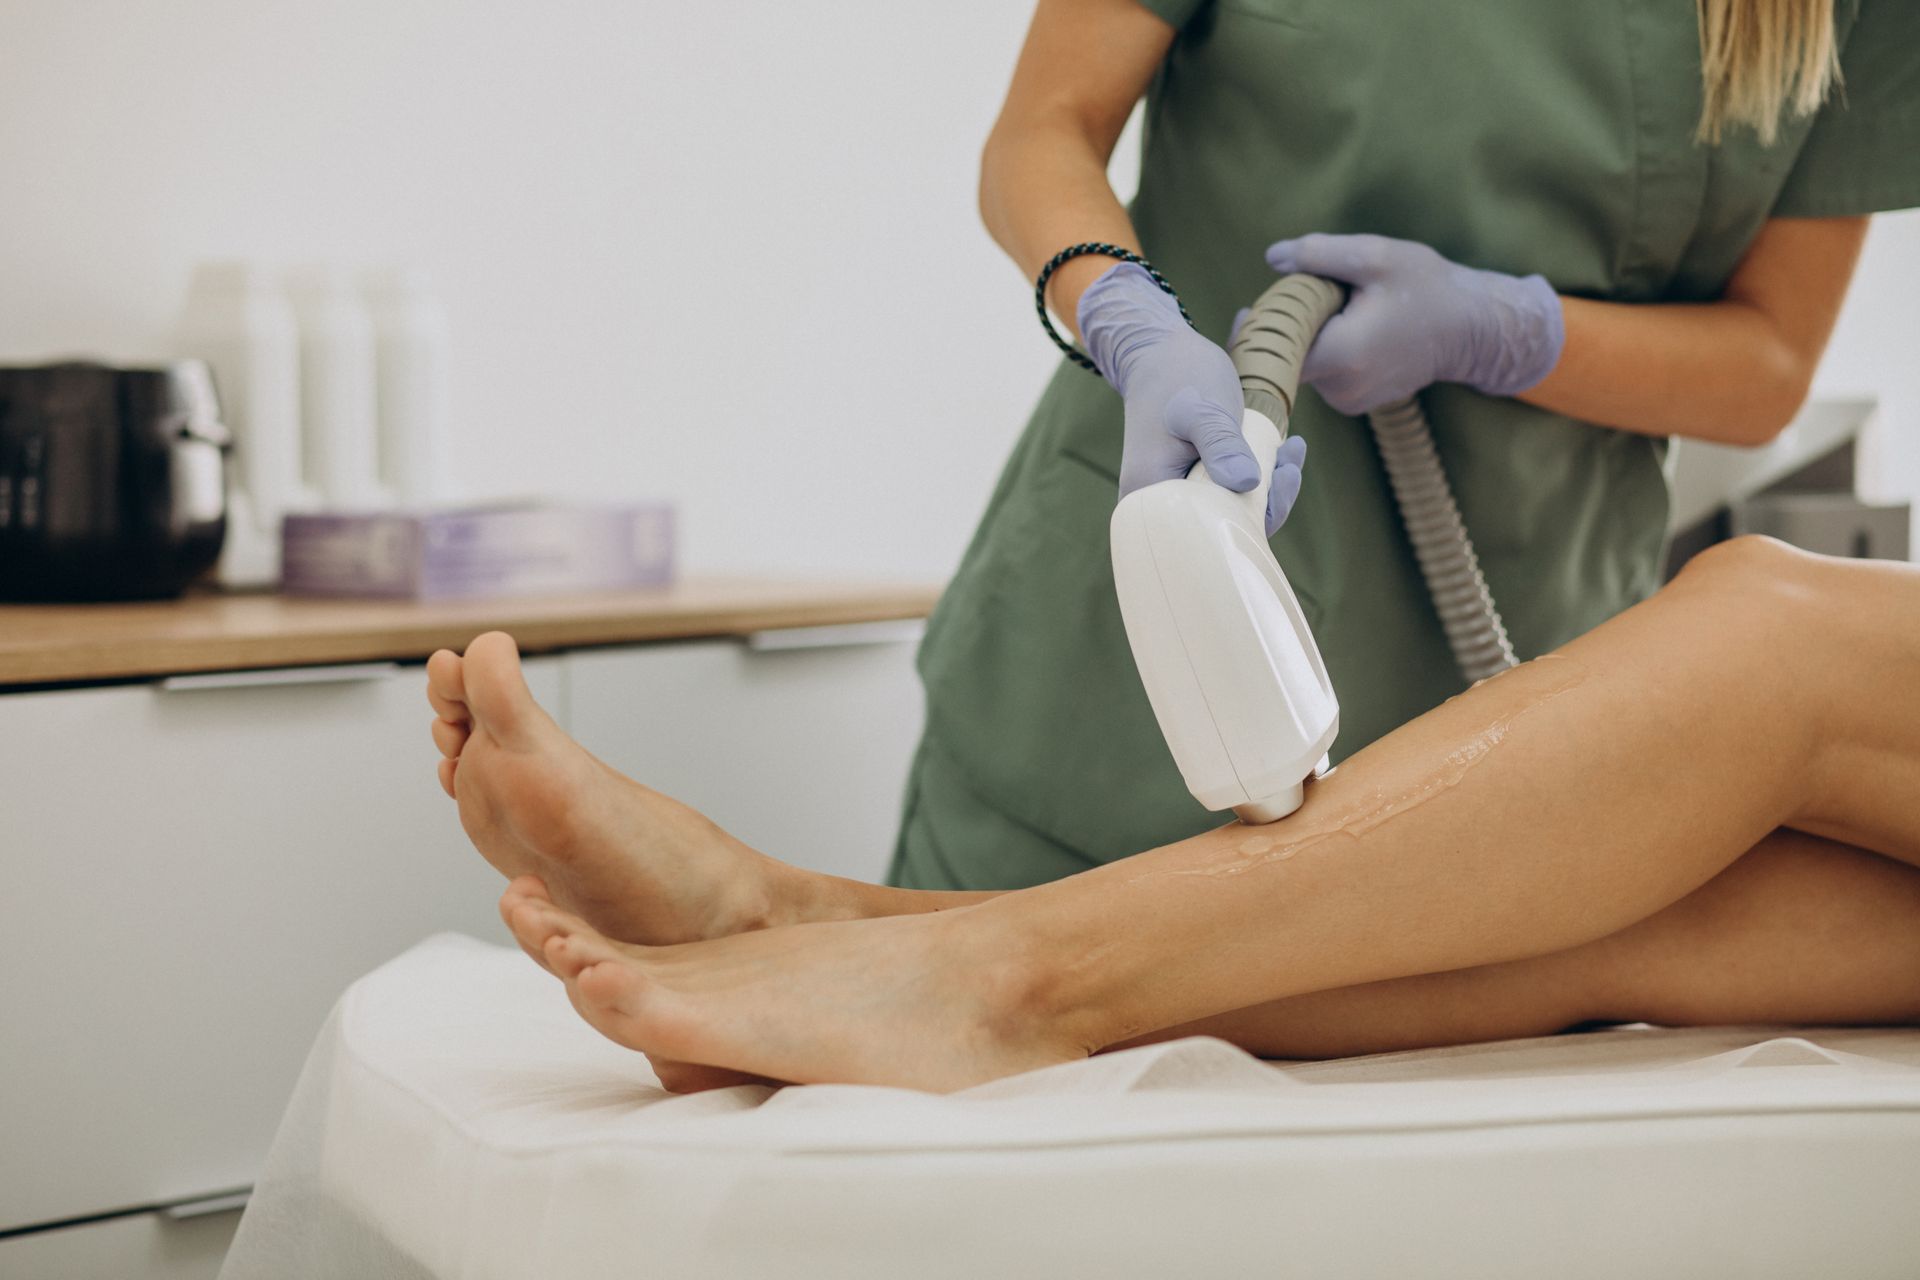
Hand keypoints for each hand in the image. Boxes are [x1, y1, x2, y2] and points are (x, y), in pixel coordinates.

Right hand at [1079, 262, 1305, 534]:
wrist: (1160, 355)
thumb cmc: (1176, 378)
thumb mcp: (1201, 409)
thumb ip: (1221, 445)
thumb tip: (1246, 484)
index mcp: (1151, 496)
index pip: (1207, 529)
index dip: (1254, 517)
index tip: (1284, 477)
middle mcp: (1162, 505)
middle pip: (1222, 525)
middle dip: (1268, 500)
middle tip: (1291, 463)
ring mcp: (1179, 494)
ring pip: (1232, 510)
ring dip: (1269, 487)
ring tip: (1291, 451)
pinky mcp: (1195, 482)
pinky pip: (1231, 493)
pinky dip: (1259, 477)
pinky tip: (1283, 451)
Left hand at [1263, 234, 1563, 415]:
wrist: (1472, 330)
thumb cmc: (1428, 288)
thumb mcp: (1375, 256)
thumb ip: (1319, 254)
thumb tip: (1273, 258)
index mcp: (1340, 356)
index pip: (1270, 352)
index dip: (1254, 330)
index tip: (1247, 308)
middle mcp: (1339, 389)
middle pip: (1284, 358)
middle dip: (1284, 326)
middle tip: (1305, 293)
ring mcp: (1346, 401)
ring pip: (1303, 365)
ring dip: (1306, 336)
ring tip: (1339, 308)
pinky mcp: (1353, 403)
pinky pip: (1321, 373)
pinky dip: (1323, 349)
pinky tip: (1349, 327)